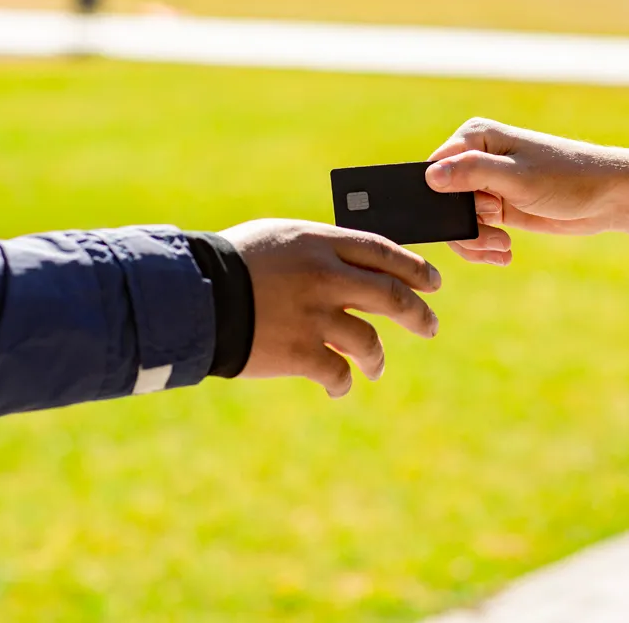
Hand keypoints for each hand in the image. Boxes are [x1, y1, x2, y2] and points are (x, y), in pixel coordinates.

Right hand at [219, 219, 441, 397]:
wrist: (196, 297)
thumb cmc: (230, 264)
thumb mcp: (278, 239)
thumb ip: (316, 251)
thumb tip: (348, 270)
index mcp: (322, 244)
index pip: (384, 253)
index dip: (415, 269)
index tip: (432, 283)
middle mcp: (328, 278)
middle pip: (393, 297)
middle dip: (419, 315)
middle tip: (430, 326)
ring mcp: (317, 317)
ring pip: (369, 342)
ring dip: (376, 358)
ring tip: (376, 366)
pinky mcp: (302, 353)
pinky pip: (338, 374)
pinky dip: (342, 384)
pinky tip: (338, 388)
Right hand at [426, 118, 628, 265]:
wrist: (607, 198)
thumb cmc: (567, 177)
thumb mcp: (516, 176)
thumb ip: (471, 173)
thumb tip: (430, 176)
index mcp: (474, 138)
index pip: (434, 170)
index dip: (445, 198)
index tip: (480, 211)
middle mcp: (476, 159)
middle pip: (443, 202)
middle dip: (464, 227)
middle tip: (494, 236)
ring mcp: (485, 185)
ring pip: (458, 222)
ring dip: (476, 242)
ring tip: (503, 248)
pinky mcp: (497, 208)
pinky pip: (474, 232)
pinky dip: (485, 247)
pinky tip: (505, 252)